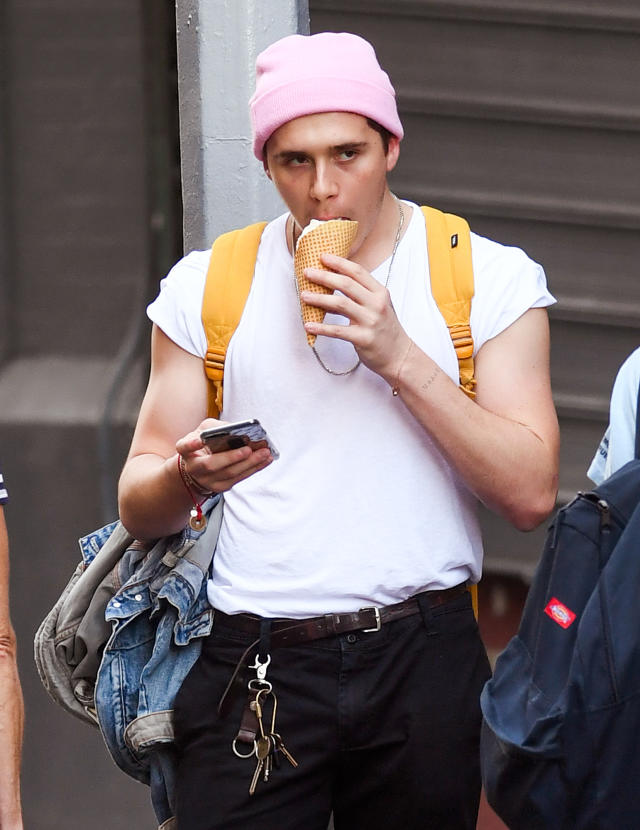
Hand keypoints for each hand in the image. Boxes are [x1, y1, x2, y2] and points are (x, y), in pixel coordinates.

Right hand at [175, 418, 273, 493]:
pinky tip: (265, 460)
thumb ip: (215, 428)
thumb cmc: (204, 443)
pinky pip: (239, 479)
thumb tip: (237, 429)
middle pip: (211, 465)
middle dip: (232, 457)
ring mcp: (207, 480)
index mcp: (186, 451)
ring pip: (229, 474)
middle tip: (248, 449)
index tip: (200, 440)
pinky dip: (254, 469)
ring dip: (250, 463)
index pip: (184, 447)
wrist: (200, 465)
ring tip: (264, 453)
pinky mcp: (220, 487)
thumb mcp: (203, 431)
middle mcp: (194, 467)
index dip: (191, 444)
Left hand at [300, 253, 410, 381]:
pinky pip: (338, 331)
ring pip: (340, 304)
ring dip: (319, 299)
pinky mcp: (363, 338)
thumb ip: (360, 294)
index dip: (339, 263)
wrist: (399, 356)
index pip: (357, 272)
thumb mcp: (378, 307)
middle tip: (307, 273)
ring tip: (304, 296)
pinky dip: (321, 328)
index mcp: (380, 293)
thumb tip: (332, 284)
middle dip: (324, 277)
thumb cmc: (386, 330)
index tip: (323, 257)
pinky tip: (309, 325)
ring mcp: (370, 321)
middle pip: (346, 285)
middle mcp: (376, 304)